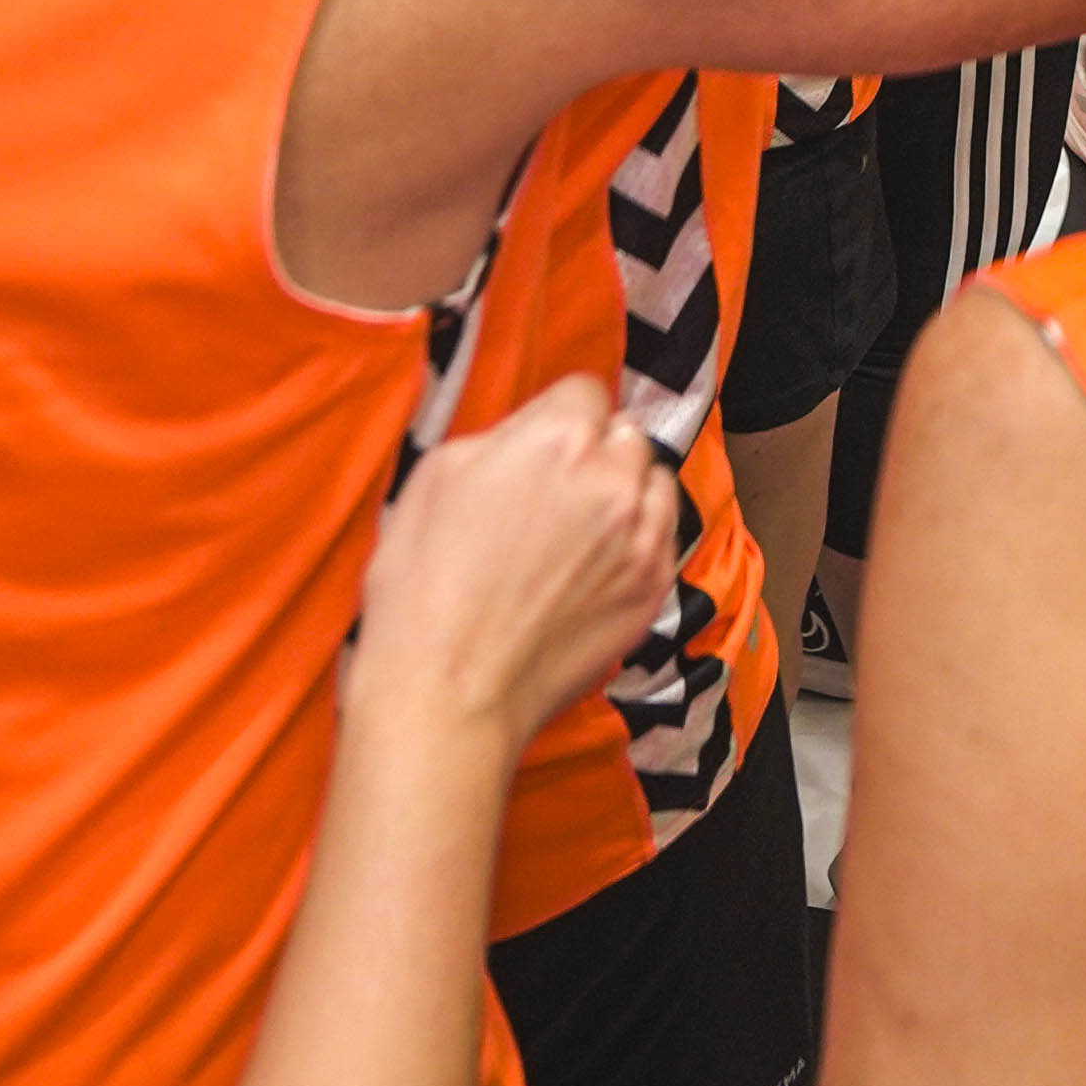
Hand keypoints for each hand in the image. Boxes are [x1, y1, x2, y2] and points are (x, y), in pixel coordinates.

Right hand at [355, 377, 679, 746]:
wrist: (447, 694)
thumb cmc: (423, 591)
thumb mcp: (435, 477)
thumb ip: (501, 437)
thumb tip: (530, 433)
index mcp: (558, 438)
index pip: (584, 390)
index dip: (558, 417)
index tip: (541, 446)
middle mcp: (614, 478)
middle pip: (625, 436)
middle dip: (595, 455)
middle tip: (552, 497)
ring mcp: (642, 536)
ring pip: (653, 484)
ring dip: (625, 496)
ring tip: (577, 535)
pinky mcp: (654, 588)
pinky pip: (662, 538)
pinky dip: (637, 544)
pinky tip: (592, 570)